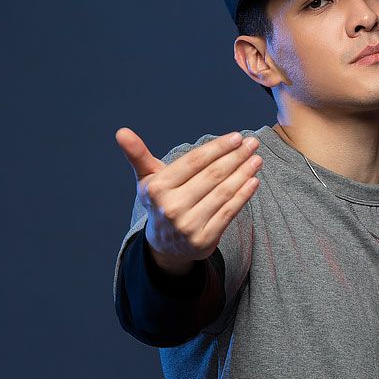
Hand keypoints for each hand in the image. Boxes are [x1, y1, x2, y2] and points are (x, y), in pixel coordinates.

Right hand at [115, 128, 262, 266]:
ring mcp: (189, 225)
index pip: (194, 162)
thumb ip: (138, 155)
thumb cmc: (160, 202)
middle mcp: (172, 207)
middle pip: (212, 176)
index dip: (217, 148)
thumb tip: (121, 132)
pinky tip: (254, 181)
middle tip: (253, 144)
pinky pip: (229, 212)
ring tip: (256, 159)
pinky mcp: (205, 239)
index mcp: (158, 189)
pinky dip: (244, 195)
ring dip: (244, 174)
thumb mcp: (147, 179)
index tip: (236, 137)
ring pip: (223, 193)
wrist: (165, 245)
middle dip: (235, 157)